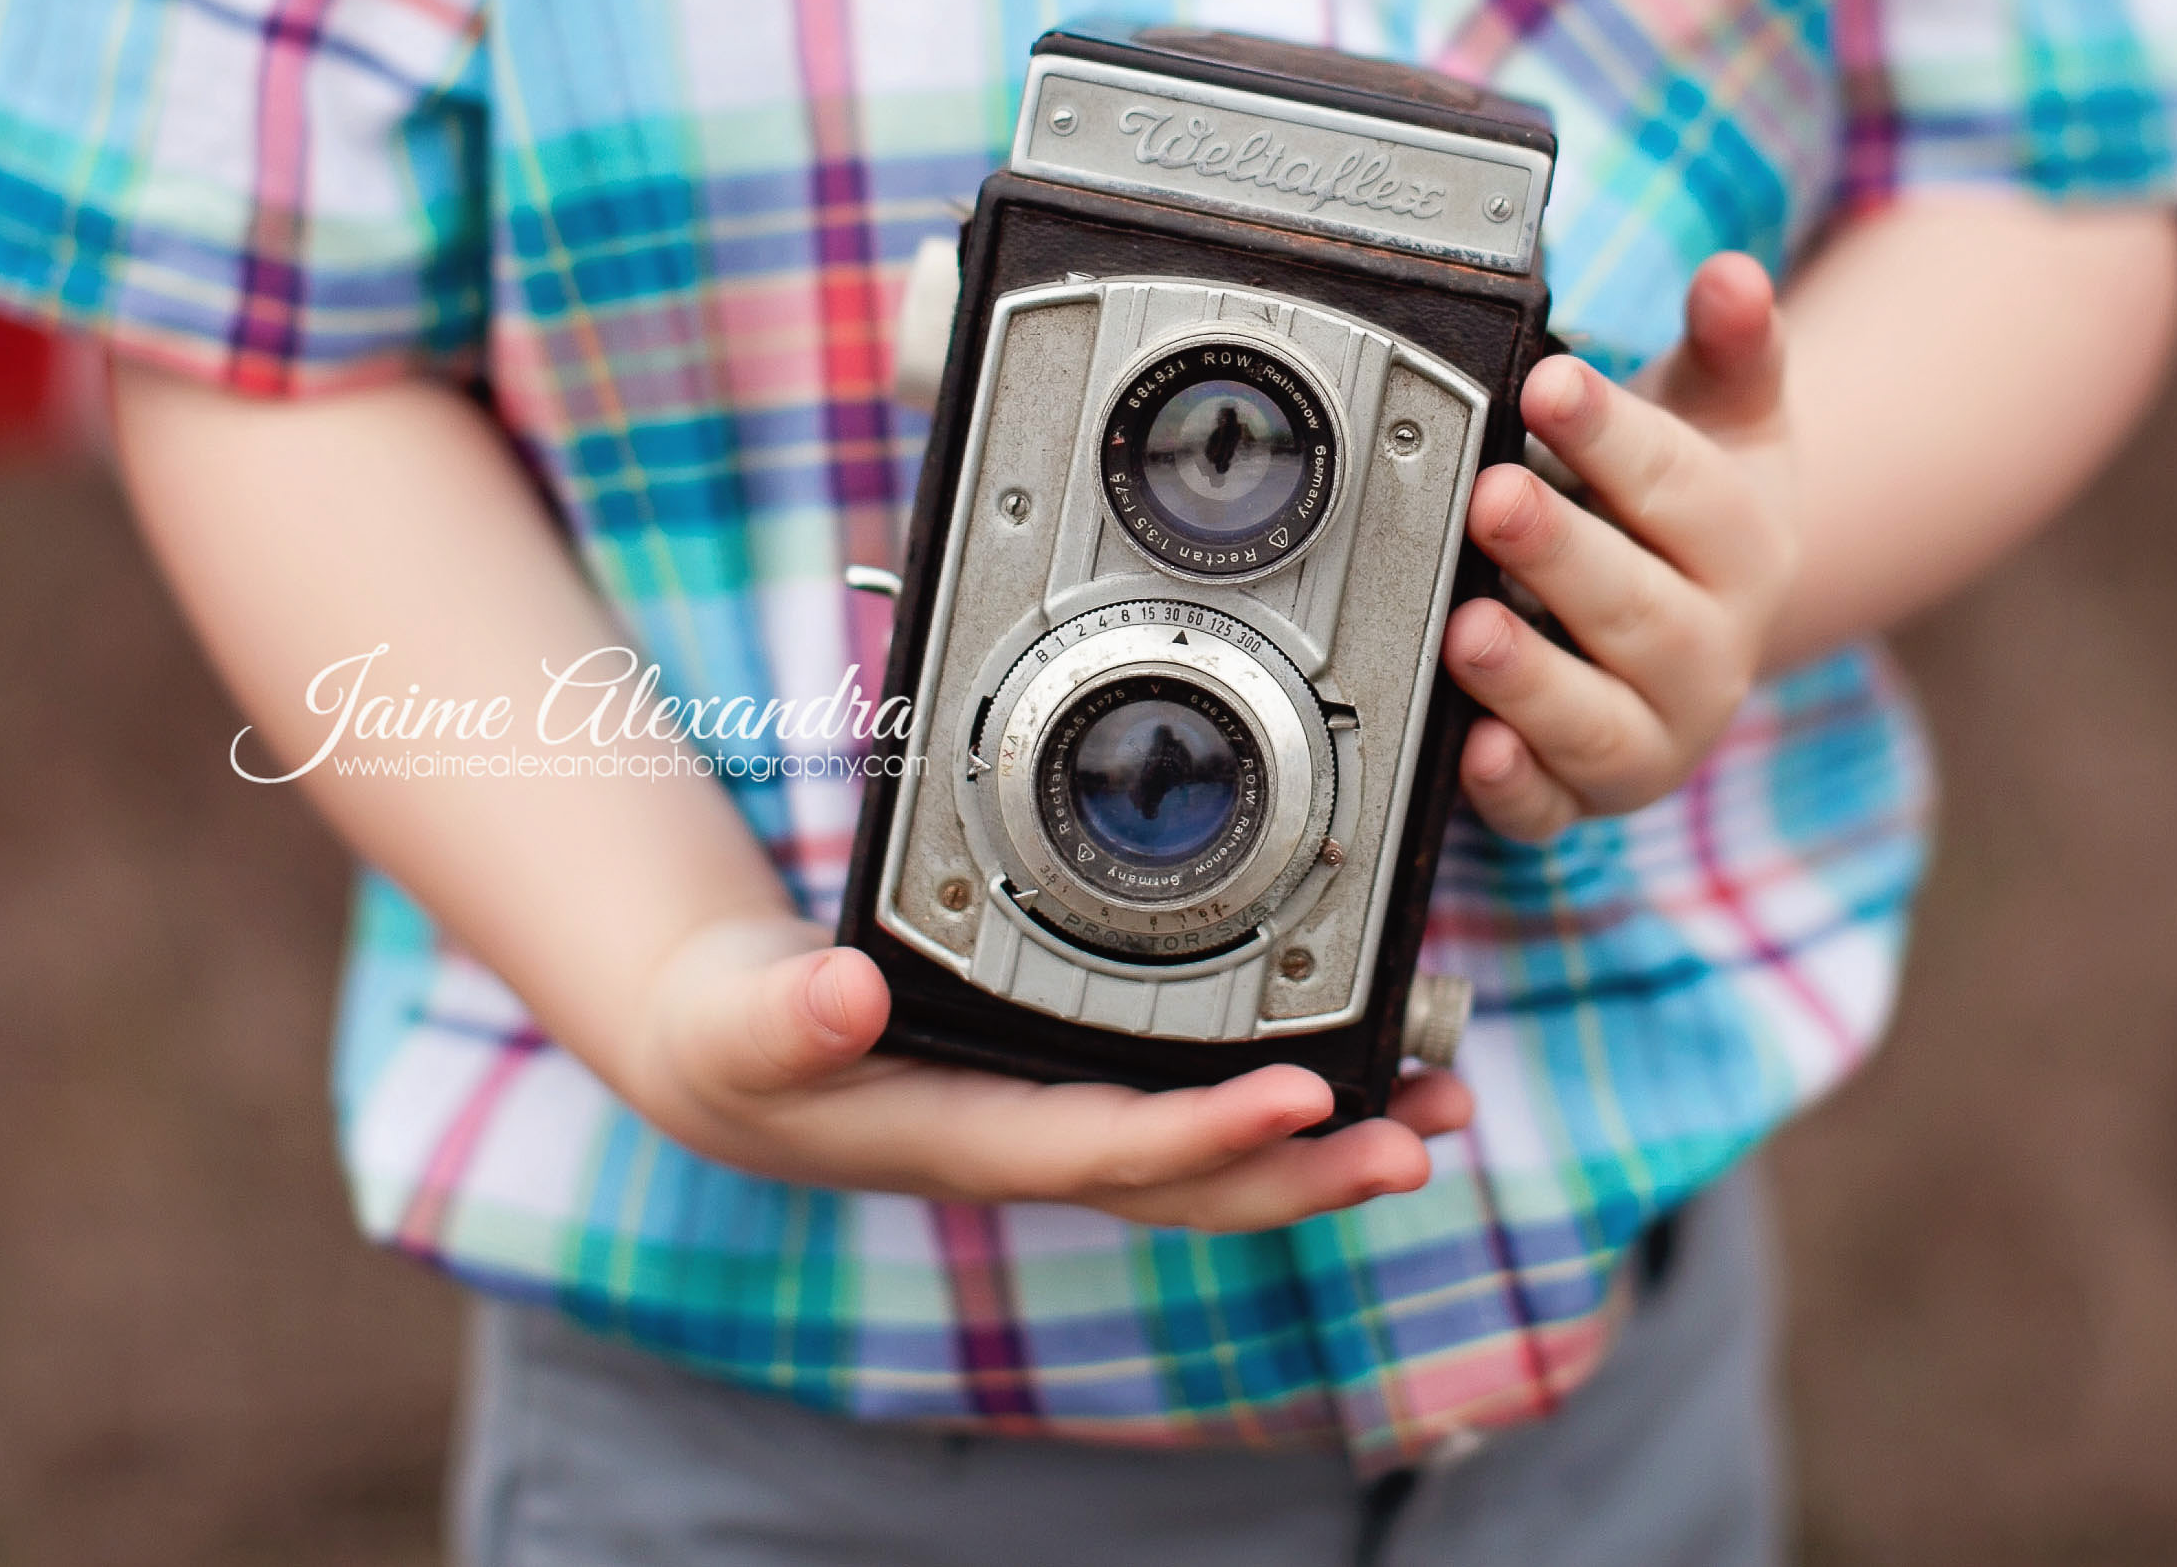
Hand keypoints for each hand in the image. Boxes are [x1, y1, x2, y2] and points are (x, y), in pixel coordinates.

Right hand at [626, 915, 1474, 1230]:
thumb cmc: (740, 1038)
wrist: (737, 1054)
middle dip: (1311, 1168)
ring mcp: (1068, 1122)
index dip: (1205, 1136)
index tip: (1299, 1101)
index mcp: (966, 1136)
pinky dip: (1293, 1102)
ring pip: (1217, 1157)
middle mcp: (1037, 1144)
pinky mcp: (1085, 1085)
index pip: (1106, 1150)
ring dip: (1330, 1144)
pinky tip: (1370, 1072)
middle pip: (1196, 1182)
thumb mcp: (735, 1022)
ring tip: (1441, 1109)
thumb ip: (780, 1013)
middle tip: (1422, 1133)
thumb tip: (841, 995)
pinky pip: (1204, 1112)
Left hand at [1439, 252, 1796, 842]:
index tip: (1550, 385)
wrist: (1708, 614)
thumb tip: (1733, 275)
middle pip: (1636, 607)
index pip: (1681, 488)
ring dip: (1531, 679)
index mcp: (1744, 547)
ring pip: (1598, 720)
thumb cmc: (1694, 502)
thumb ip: (1731, 341)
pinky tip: (1474, 750)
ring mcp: (1651, 732)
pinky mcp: (1587, 796)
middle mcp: (1708, 650)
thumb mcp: (1728, 412)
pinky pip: (1553, 811)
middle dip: (1561, 553)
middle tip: (1493, 498)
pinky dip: (1516, 789)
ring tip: (1467, 627)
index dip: (1613, 435)